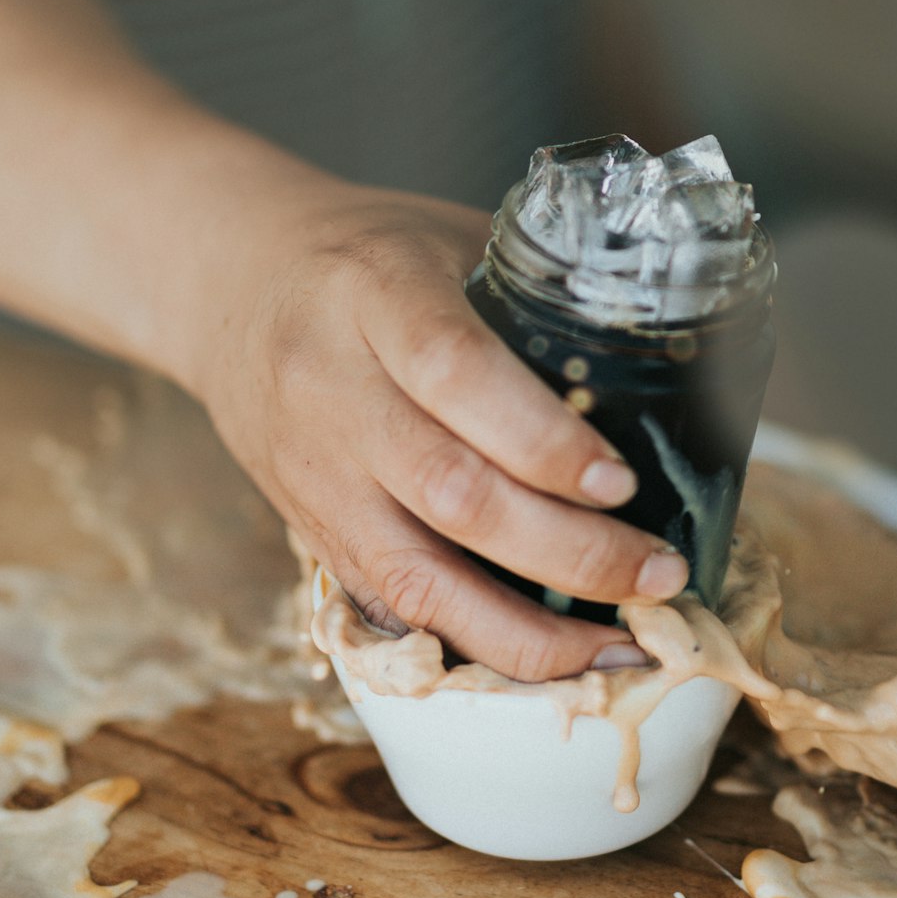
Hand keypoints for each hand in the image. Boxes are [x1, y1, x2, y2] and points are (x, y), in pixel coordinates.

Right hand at [189, 180, 687, 680]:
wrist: (228, 280)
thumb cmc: (367, 255)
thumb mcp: (449, 238)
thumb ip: (536, 299)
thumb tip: (668, 377)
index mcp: (374, 293)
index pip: (457, 375)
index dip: (544, 441)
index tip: (622, 482)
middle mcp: (331, 388)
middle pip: (451, 493)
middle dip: (568, 551)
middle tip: (657, 573)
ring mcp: (312, 470)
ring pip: (414, 577)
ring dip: (525, 630)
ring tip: (618, 645)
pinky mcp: (307, 526)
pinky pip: (391, 608)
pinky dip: (474, 644)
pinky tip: (547, 659)